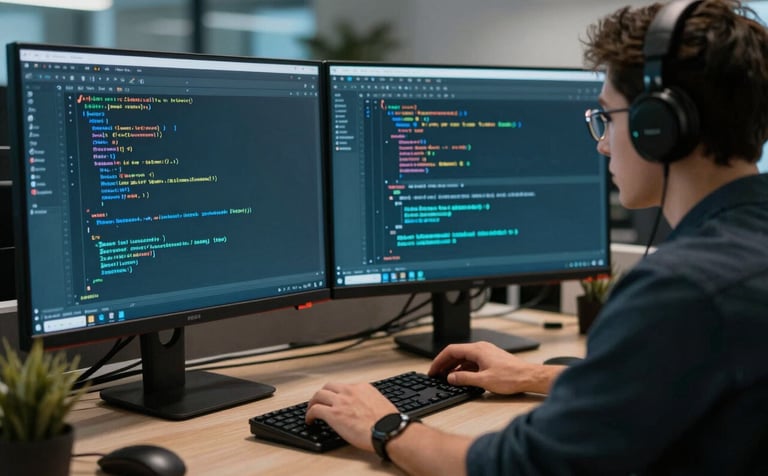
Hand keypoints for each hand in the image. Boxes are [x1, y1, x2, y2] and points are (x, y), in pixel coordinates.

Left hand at [306, 382, 397, 451]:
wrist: (387, 430)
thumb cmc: (387, 423)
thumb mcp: (379, 404)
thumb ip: (369, 402)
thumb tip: (365, 410)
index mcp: (362, 388)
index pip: (344, 387)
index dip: (337, 394)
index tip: (335, 401)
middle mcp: (350, 391)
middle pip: (328, 386)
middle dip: (322, 394)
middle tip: (319, 402)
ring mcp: (340, 401)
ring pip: (319, 395)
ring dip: (313, 402)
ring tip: (311, 410)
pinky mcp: (333, 414)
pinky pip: (315, 410)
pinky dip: (309, 414)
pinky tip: (310, 421)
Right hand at [428, 341, 557, 394]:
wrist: (529, 377)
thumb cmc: (511, 377)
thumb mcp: (484, 381)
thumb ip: (464, 379)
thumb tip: (450, 378)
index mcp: (477, 350)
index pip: (451, 350)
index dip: (439, 360)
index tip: (432, 370)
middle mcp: (481, 348)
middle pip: (457, 353)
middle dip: (444, 363)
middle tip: (436, 374)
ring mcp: (486, 353)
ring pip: (464, 357)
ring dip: (454, 367)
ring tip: (446, 377)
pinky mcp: (491, 359)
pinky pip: (472, 361)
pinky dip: (464, 368)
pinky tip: (461, 377)